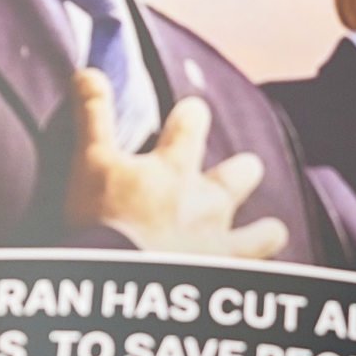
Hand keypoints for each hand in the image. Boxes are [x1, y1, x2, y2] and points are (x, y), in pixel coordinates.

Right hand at [64, 74, 288, 261]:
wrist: (117, 284)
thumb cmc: (103, 220)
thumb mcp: (89, 162)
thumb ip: (92, 116)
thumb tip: (88, 71)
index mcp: (175, 168)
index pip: (192, 122)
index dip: (192, 115)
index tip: (189, 115)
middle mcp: (208, 202)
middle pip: (243, 171)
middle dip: (241, 170)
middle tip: (232, 175)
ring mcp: (222, 244)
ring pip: (268, 232)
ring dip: (266, 231)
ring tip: (264, 233)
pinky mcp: (227, 279)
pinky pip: (260, 278)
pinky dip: (260, 277)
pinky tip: (259, 281)